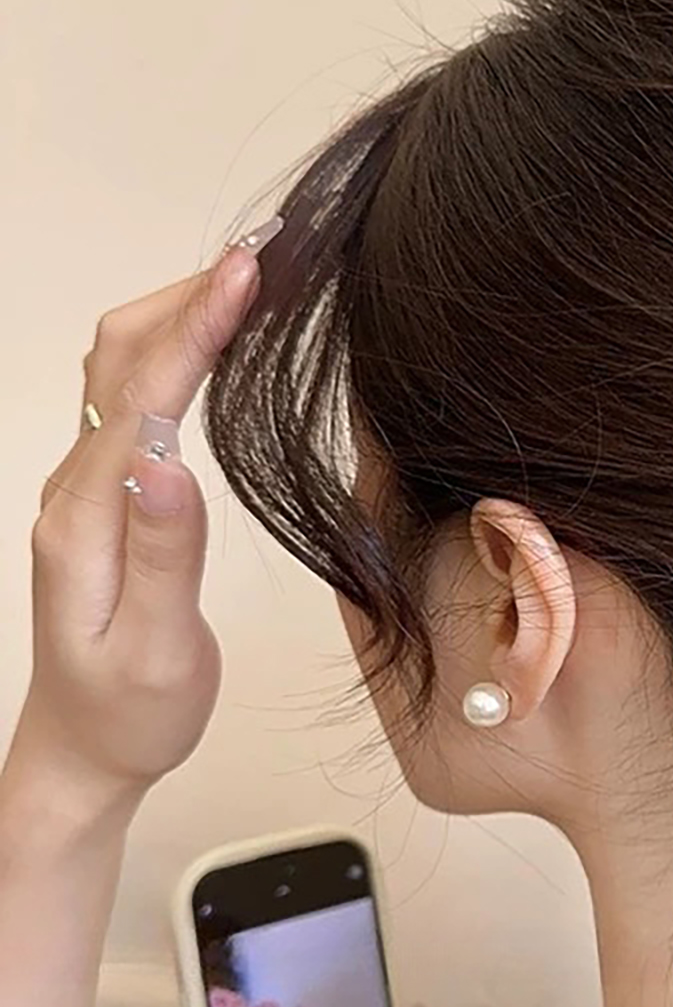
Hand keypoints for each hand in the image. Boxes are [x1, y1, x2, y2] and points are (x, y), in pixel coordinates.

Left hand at [5, 225, 277, 806]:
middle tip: (262, 256)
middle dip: (187, 296)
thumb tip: (169, 465)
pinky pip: (132, 399)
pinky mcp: (106, 496)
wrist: (85, 750)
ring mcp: (87, 489)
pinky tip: (213, 342)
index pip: (144, 396)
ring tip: (246, 281)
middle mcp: (75, 490)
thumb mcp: (151, 650)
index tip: (248, 273)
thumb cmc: (129, 711)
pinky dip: (174, 351)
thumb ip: (160, 556)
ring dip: (177, 313)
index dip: (197, 327)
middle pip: (119, 359)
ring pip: (120, 370)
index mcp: (86, 519)